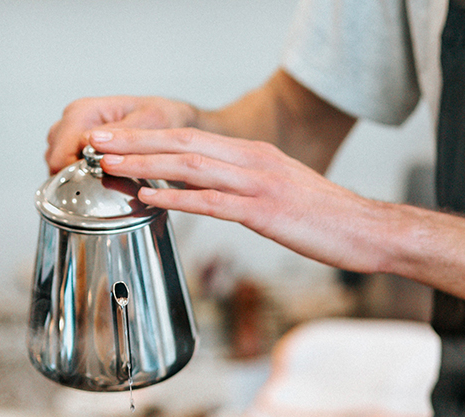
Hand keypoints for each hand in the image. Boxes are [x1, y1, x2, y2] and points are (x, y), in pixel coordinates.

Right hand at [44, 96, 199, 173]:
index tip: (101, 185)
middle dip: (74, 177)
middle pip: (55, 159)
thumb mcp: (151, 122)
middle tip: (104, 188)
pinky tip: (99, 179)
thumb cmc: (163, 116)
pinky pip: (67, 164)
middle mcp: (74, 118)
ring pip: (57, 163)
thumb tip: (92, 142)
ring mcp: (73, 131)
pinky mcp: (77, 143)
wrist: (172, 118)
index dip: (78, 174)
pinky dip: (79, 174)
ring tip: (104, 183)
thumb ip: (123, 133)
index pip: (62, 152)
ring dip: (75, 177)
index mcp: (85, 111)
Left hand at [90, 126, 395, 273]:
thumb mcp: (282, 192)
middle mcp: (253, 161)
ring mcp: (259, 184)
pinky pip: (212, 201)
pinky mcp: (265, 211)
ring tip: (110, 165)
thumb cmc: (326, 219)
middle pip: (183, 143)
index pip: (192, 138)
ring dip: (145, 164)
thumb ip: (246, 186)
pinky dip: (176, 196)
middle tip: (98, 143)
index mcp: (255, 155)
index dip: (149, 137)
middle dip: (136, 142)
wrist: (366, 230)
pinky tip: (149, 197)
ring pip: (190, 166)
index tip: (117, 139)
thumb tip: (212, 192)